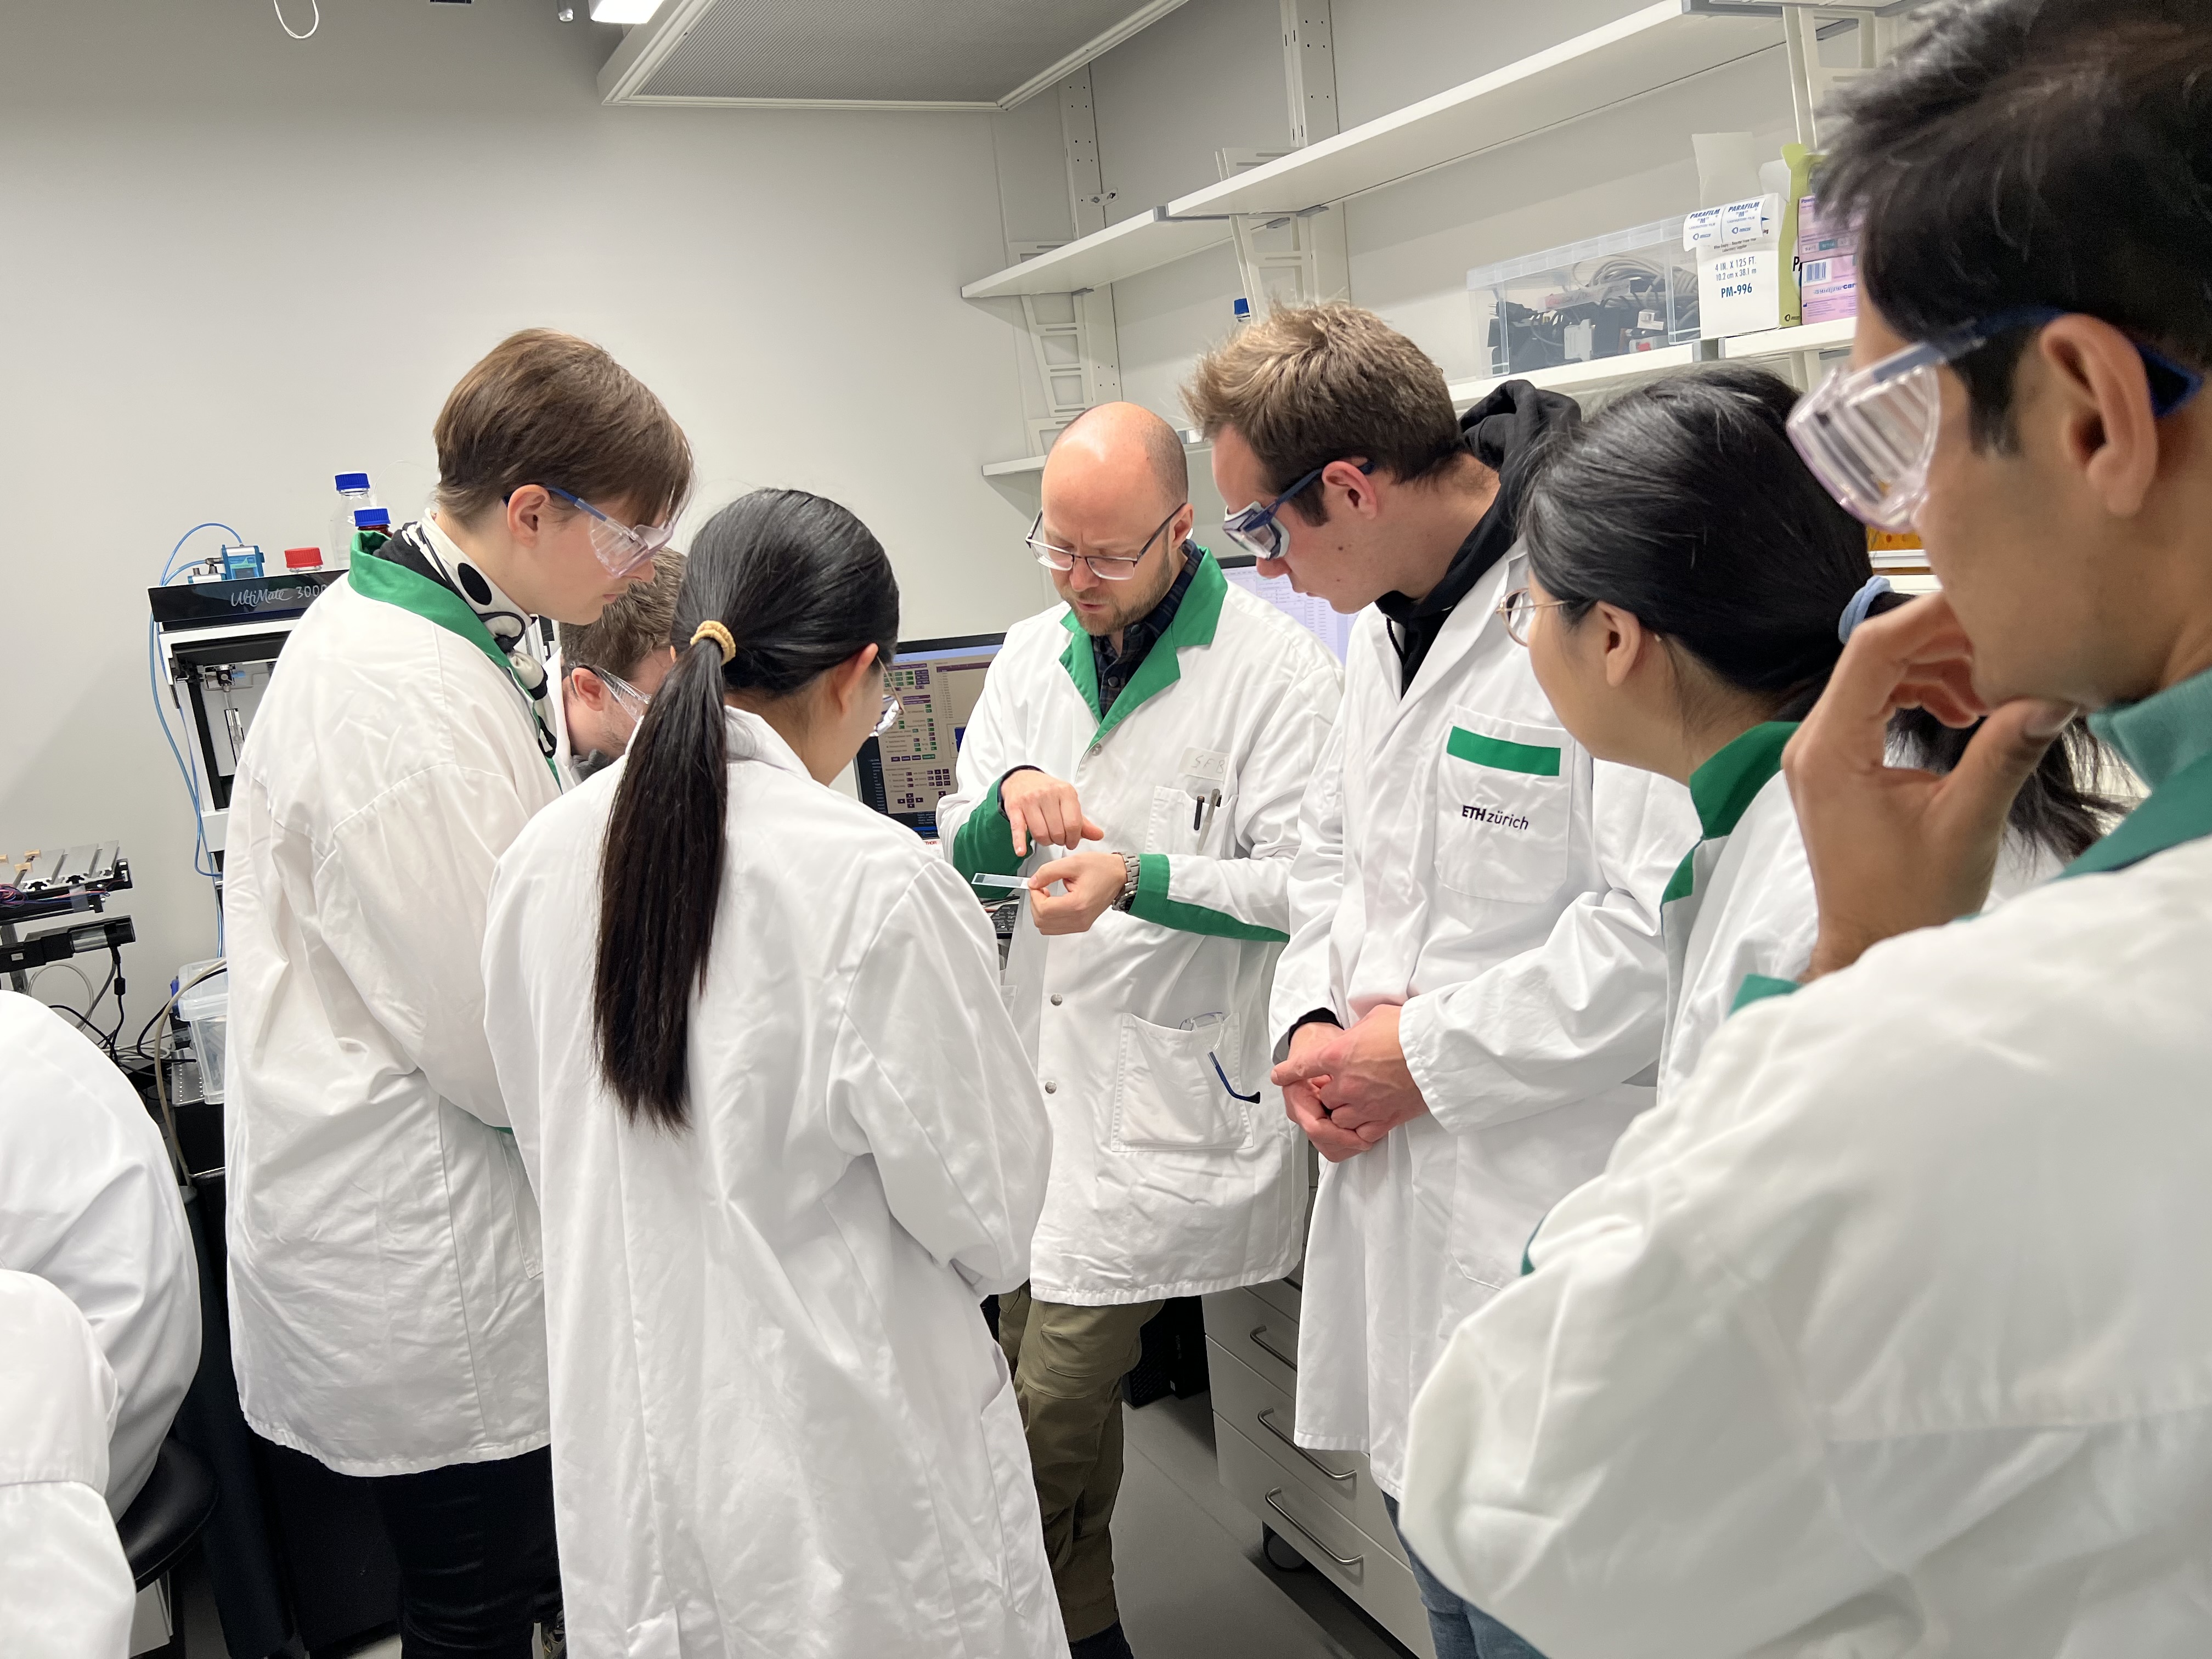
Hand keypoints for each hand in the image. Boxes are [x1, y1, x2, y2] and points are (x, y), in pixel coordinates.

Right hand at [1000, 769, 1104, 856]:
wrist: (1021, 779)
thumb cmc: (1047, 792)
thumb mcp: (1068, 801)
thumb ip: (1082, 821)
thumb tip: (1098, 835)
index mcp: (1065, 792)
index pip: (1073, 824)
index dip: (1073, 839)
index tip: (1071, 842)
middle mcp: (1048, 794)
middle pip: (1057, 831)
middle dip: (1059, 840)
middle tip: (1058, 839)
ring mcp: (1029, 800)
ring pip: (1040, 833)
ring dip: (1045, 842)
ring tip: (1047, 837)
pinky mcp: (1014, 808)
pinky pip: (1018, 829)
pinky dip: (1019, 842)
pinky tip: (1021, 851)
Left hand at [1028, 852, 1126, 935]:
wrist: (1119, 876)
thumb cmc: (1102, 869)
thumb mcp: (1073, 862)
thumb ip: (1048, 872)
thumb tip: (1033, 882)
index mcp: (1078, 904)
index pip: (1043, 910)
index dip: (1034, 895)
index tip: (1037, 884)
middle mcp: (1080, 919)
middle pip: (1041, 922)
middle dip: (1036, 903)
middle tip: (1041, 888)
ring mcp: (1080, 924)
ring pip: (1045, 928)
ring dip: (1041, 911)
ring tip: (1048, 895)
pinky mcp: (1081, 925)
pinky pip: (1055, 928)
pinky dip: (1048, 917)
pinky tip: (1054, 902)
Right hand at [1272, 1021, 1367, 1161]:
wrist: (1314, 1040)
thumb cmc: (1318, 1043)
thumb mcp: (1325, 1048)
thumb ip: (1329, 1063)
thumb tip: (1338, 1078)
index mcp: (1296, 1095)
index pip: (1316, 1127)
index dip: (1340, 1135)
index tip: (1361, 1136)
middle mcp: (1300, 1110)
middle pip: (1323, 1142)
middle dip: (1347, 1143)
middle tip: (1370, 1138)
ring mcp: (1309, 1117)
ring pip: (1329, 1148)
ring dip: (1349, 1145)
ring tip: (1370, 1134)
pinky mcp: (1321, 1121)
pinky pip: (1334, 1143)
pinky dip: (1349, 1141)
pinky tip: (1365, 1130)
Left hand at [1300, 1004, 1427, 1144]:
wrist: (1438, 1051)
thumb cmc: (1409, 1030)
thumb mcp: (1374, 1017)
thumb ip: (1357, 1032)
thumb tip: (1358, 1035)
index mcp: (1338, 1055)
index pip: (1303, 1066)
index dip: (1288, 1072)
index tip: (1279, 1076)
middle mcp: (1347, 1083)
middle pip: (1324, 1097)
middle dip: (1330, 1092)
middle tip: (1342, 1084)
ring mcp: (1366, 1104)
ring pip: (1339, 1118)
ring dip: (1343, 1111)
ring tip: (1355, 1101)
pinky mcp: (1386, 1118)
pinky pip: (1362, 1133)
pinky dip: (1360, 1128)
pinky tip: (1366, 1121)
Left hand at [1784, 592, 2075, 979]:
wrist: (1873, 945)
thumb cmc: (1908, 900)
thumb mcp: (1966, 823)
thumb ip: (2002, 754)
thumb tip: (2048, 696)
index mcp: (1829, 751)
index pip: (1873, 652)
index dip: (1930, 619)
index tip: (1985, 608)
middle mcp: (1812, 743)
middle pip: (1873, 656)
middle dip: (1940, 643)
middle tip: (2002, 648)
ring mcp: (1820, 753)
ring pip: (1876, 676)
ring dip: (1934, 669)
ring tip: (1988, 691)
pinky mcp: (1837, 764)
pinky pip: (1874, 703)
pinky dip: (1919, 693)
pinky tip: (1963, 712)